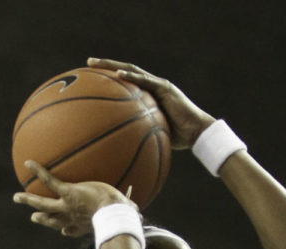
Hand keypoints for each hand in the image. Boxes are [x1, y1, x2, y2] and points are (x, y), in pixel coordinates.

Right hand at [13, 160, 135, 235]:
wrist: (113, 213)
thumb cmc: (120, 216)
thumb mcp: (123, 213)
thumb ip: (128, 211)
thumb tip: (139, 213)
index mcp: (83, 225)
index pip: (71, 230)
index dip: (66, 231)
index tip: (62, 231)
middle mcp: (71, 218)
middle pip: (52, 220)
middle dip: (41, 219)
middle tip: (33, 217)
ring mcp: (66, 206)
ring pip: (43, 205)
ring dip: (29, 201)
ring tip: (17, 197)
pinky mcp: (66, 193)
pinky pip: (49, 181)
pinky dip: (39, 171)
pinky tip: (28, 162)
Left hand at [87, 58, 214, 149]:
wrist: (197, 133)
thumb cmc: (177, 138)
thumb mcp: (153, 135)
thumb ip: (139, 134)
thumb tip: (122, 148)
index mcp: (148, 95)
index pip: (127, 82)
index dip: (110, 78)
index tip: (92, 77)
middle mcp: (152, 86)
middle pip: (125, 71)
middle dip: (106, 66)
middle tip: (88, 62)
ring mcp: (158, 85)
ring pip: (131, 71)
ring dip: (112, 66)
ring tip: (95, 63)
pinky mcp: (165, 88)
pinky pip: (145, 81)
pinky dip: (131, 78)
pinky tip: (118, 75)